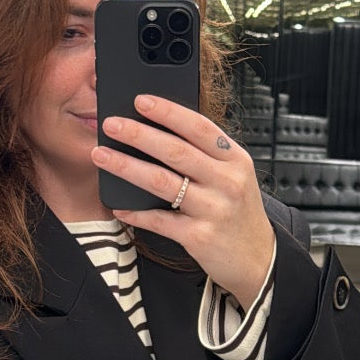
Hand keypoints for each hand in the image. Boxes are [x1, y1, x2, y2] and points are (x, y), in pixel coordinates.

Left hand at [93, 95, 275, 310]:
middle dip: (138, 134)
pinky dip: (136, 213)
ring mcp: (214, 209)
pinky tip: (118, 206)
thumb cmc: (239, 213)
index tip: (140, 100)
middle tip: (111, 124)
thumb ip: (206, 156)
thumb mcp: (234, 176)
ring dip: (126, 166)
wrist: (258, 259)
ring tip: (102, 155)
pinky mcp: (199, 237)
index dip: (168, 111)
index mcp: (235, 159)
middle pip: (175, 151)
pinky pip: (159, 220)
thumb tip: (157, 132)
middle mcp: (227, 181)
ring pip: (162, 182)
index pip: (199, 127)